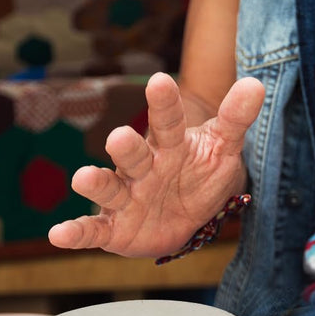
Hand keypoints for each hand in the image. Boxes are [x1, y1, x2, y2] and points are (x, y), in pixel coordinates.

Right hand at [48, 73, 263, 256]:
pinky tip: (58, 234)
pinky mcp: (114, 227)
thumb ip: (235, 119)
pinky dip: (75, 232)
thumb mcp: (223, 148)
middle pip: (133, 154)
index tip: (161, 81)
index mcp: (169, 145)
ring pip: (109, 188)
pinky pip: (93, 230)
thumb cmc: (200, 173)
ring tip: (82, 178)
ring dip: (95, 184)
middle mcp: (142, 166)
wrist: (186, 215)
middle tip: (120, 137)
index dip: (164, 104)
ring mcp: (125, 196)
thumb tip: (256, 85)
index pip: (168, 121)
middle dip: (126, 147)